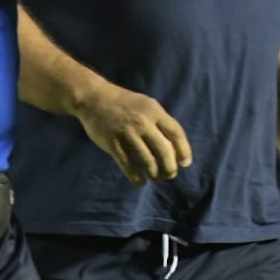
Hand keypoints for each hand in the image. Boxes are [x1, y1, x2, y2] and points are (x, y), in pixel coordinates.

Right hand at [71, 81, 192, 184]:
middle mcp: (143, 122)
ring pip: (148, 161)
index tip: (185, 163)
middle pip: (164, 150)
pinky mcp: (113, 144)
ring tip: (156, 178)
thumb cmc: (125, 103)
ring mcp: (127, 133)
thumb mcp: (147, 105)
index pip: (176, 133)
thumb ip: (160, 122)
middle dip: (170, 167)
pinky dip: (136, 177)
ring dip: (155, 174)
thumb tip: (175, 147)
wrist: (94, 98)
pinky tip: (140, 181)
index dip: (184, 150)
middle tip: (170, 174)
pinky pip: (128, 165)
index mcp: (155, 111)